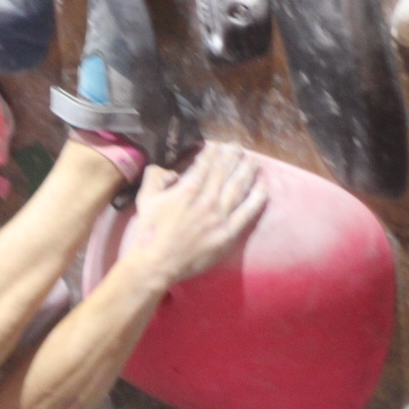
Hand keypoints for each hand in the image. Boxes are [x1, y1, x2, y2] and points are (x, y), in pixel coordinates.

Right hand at [120, 142, 267, 287]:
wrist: (156, 263)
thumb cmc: (148, 232)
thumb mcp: (145, 199)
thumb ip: (156, 178)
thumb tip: (171, 172)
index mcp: (188, 189)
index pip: (206, 164)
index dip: (214, 152)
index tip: (219, 145)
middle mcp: (208, 199)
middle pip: (225, 172)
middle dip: (233, 156)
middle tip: (239, 147)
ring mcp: (220, 216)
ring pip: (239, 187)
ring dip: (247, 171)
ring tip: (253, 161)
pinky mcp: (228, 233)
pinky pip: (247, 212)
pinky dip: (257, 198)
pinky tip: (263, 187)